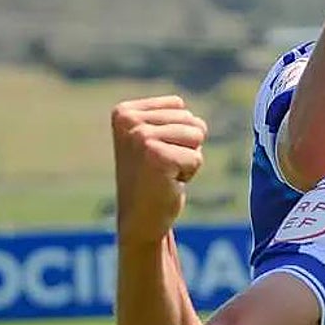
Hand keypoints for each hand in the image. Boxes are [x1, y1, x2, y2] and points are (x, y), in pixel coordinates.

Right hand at [111, 96, 207, 242]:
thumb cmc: (154, 177)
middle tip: (161, 166)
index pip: (178, 105)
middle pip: (190, 119)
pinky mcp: (156, 157)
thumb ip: (177, 119)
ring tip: (165, 172)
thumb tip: (200, 124)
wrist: (140, 219)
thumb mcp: (158, 138)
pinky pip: (197, 157)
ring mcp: (141, 138)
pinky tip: (168, 183)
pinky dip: (189, 173)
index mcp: (124, 112)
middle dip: (186, 146)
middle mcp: (128, 121)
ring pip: (197, 135)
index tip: (155, 152)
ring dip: (188, 158)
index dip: (178, 131)